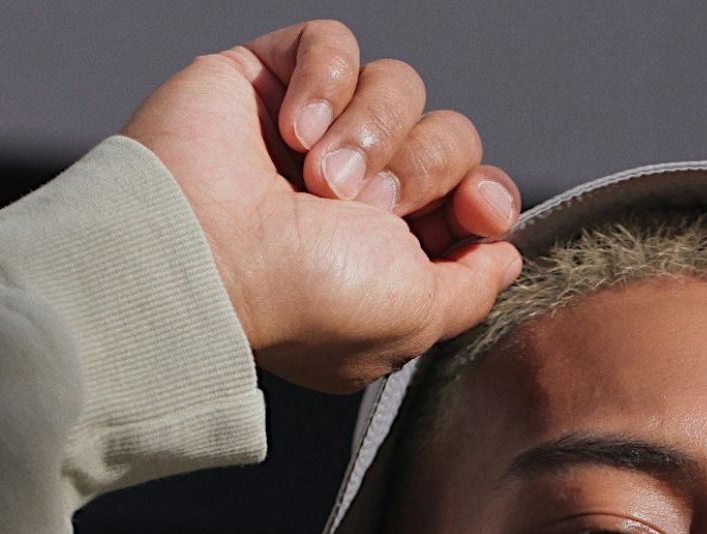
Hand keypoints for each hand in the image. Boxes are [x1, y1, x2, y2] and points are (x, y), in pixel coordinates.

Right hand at [120, 20, 522, 392]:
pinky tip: (293, 132)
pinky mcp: (266, 79)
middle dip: (424, 168)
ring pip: (400, 86)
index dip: (487, 194)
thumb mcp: (418, 316)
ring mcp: (310, 133)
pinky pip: (335, 43)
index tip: (478, 211)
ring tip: (318, 179)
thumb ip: (473, 287)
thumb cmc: (303, 296)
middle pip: (448, 136)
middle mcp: (355, 191)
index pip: (473, 195)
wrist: (204, 255)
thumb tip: (503, 254)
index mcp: (391, 250)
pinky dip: (326, 81)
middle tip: (365, 207)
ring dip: (372, 133)